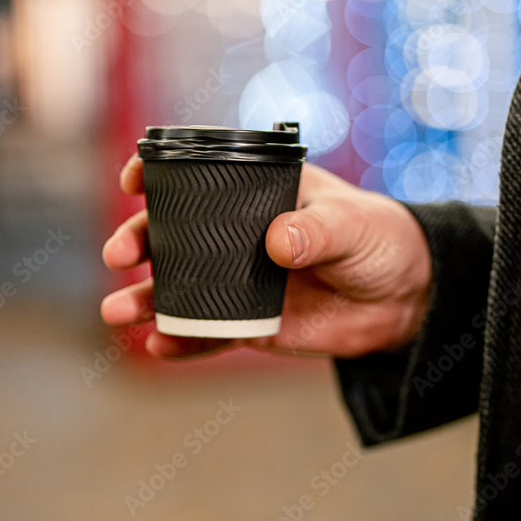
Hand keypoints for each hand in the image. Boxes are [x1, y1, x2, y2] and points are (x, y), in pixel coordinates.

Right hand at [101, 153, 431, 360]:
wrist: (404, 299)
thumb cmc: (380, 240)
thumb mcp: (353, 227)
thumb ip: (316, 231)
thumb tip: (277, 242)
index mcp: (258, 192)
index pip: (199, 175)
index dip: (159, 174)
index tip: (133, 181)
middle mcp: (238, 234)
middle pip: (174, 234)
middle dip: (138, 242)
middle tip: (119, 254)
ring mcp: (239, 280)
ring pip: (180, 288)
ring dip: (144, 300)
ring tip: (117, 313)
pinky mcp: (249, 323)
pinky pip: (207, 334)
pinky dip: (181, 342)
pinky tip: (158, 346)